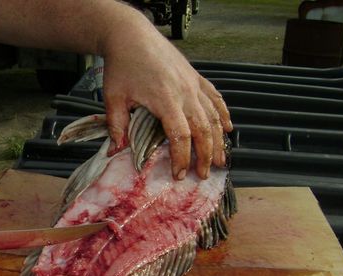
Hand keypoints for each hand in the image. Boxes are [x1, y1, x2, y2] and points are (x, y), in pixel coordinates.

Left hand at [101, 9, 231, 179]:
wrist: (131, 35)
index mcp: (165, 99)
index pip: (180, 136)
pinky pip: (215, 98)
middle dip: (206, 155)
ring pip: (213, 116)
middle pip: (203, 129)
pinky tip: (228, 129)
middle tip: (203, 174)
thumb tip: (115, 152)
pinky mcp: (196, 77)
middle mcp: (185, 92)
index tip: (178, 174)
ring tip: (221, 160)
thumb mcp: (113, 97)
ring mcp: (193, 84)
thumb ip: (116, 126)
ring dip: (219, 140)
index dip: (182, 158)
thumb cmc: (122, 65)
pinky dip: (223, 114)